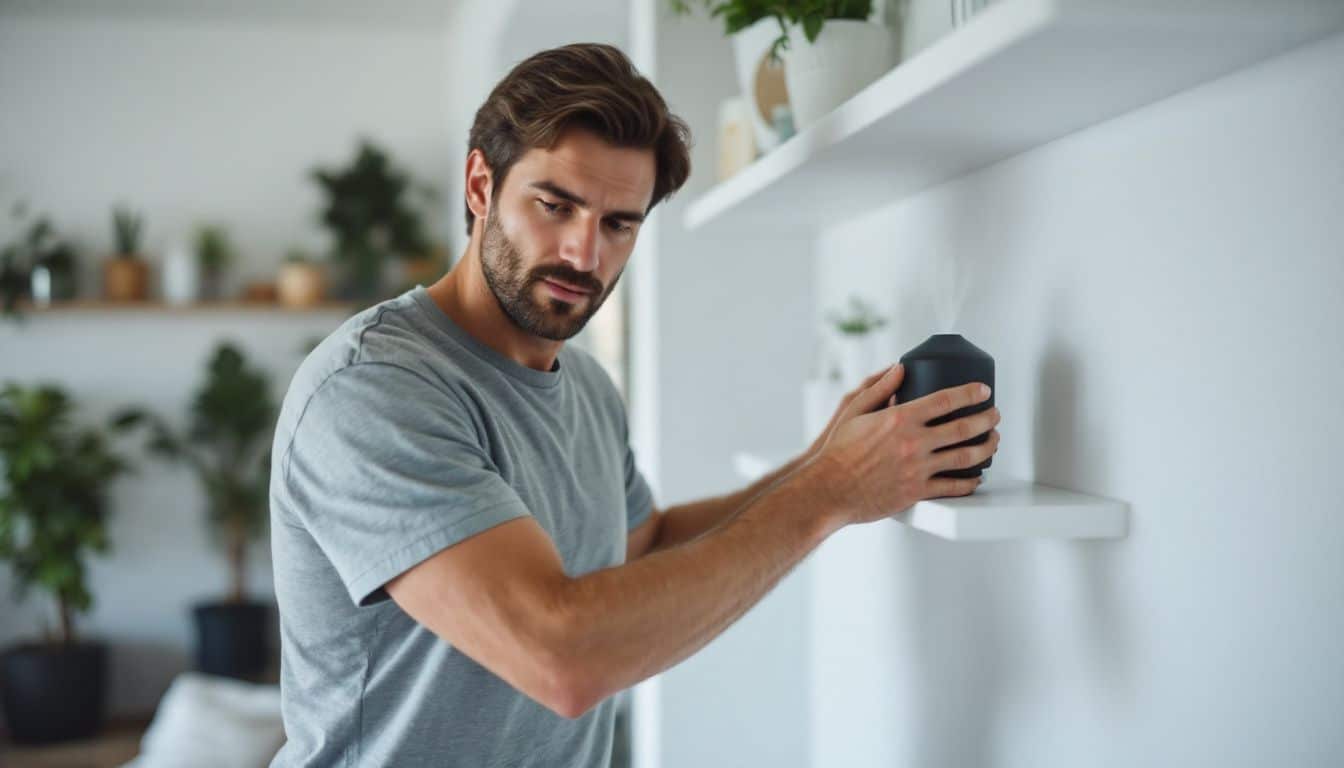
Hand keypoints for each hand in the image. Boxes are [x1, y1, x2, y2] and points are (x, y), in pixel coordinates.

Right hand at [807, 371, 1000, 527]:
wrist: (830, 489)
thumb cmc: (839, 451)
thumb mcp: (854, 410)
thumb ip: (880, 388)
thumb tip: (900, 369)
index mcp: (900, 419)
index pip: (945, 400)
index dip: (970, 392)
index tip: (983, 390)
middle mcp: (913, 443)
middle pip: (964, 428)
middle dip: (987, 419)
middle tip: (994, 415)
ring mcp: (918, 469)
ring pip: (965, 457)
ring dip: (986, 447)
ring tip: (993, 440)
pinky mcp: (917, 492)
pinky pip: (952, 487)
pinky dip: (970, 481)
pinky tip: (976, 476)